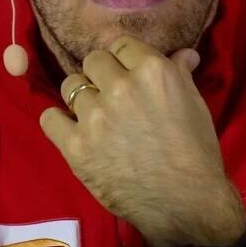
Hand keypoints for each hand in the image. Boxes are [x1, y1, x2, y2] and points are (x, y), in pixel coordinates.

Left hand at [39, 34, 245, 246]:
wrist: (186, 202)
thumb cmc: (196, 151)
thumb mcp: (194, 104)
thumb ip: (179, 73)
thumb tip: (183, 53)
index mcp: (151, 71)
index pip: (121, 44)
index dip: (123, 58)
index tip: (126, 72)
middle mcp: (119, 87)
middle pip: (92, 61)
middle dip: (101, 75)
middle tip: (111, 95)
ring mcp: (94, 117)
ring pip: (70, 86)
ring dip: (81, 97)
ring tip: (93, 115)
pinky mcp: (76, 147)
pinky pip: (49, 119)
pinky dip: (59, 122)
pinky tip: (72, 130)